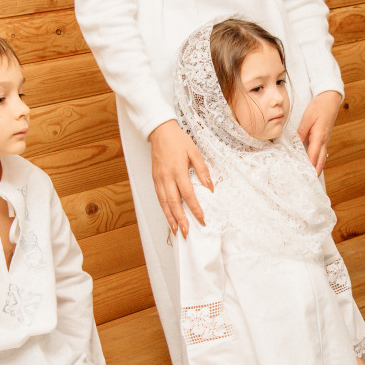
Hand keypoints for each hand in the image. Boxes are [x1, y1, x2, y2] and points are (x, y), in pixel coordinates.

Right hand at [149, 119, 211, 235]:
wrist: (160, 131)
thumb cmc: (178, 140)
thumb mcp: (194, 152)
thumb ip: (202, 170)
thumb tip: (210, 187)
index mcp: (178, 170)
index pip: (188, 195)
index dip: (195, 209)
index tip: (201, 219)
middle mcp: (166, 177)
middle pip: (174, 203)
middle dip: (181, 220)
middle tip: (187, 233)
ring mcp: (159, 179)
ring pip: (164, 203)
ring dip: (170, 218)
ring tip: (177, 230)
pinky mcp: (154, 179)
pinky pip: (159, 197)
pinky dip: (164, 209)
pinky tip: (169, 216)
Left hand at [297, 90, 341, 171]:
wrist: (331, 99)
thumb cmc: (319, 107)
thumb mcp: (307, 118)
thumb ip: (301, 131)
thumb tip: (295, 143)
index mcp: (319, 136)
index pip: (313, 155)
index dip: (309, 166)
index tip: (304, 175)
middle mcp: (324, 140)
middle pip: (320, 160)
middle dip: (314, 172)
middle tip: (308, 182)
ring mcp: (325, 140)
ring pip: (322, 158)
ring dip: (317, 168)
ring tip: (310, 177)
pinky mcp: (324, 138)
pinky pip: (321, 152)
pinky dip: (317, 160)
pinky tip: (312, 164)